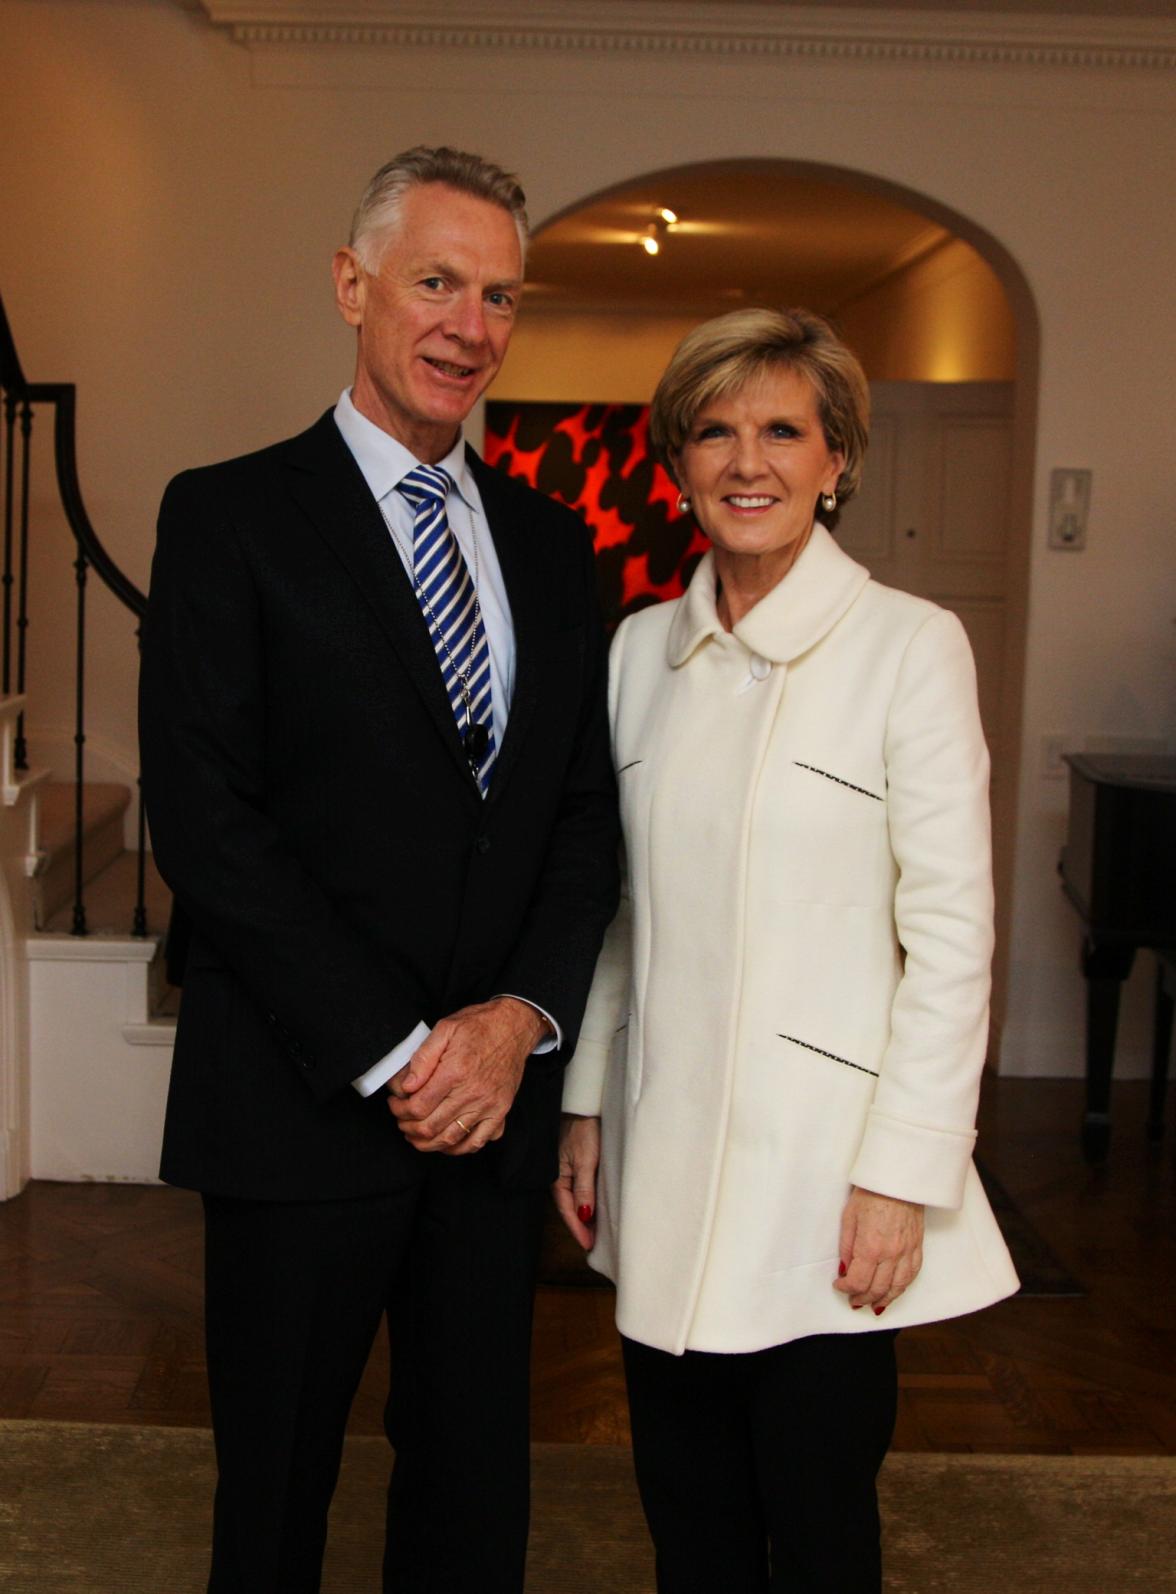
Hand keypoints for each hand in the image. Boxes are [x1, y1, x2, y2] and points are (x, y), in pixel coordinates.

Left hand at [386, 997, 548, 1154]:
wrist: (514, 1027)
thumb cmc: (480, 1026)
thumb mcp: (445, 1028)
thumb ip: (423, 1057)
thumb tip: (407, 1085)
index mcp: (455, 1072)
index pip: (418, 1106)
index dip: (399, 1110)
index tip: (395, 1104)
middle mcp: (472, 1093)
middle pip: (430, 1127)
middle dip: (408, 1128)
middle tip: (401, 1120)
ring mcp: (489, 1106)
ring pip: (450, 1140)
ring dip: (427, 1143)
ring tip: (416, 1135)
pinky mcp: (500, 1112)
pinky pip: (477, 1142)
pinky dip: (458, 1149)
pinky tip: (445, 1143)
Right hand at [553, 1114, 600, 1249]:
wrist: (583, 1106)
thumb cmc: (583, 1130)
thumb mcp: (585, 1161)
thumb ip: (584, 1189)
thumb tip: (584, 1216)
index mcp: (558, 1179)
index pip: (567, 1211)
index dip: (578, 1229)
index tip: (589, 1245)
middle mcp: (561, 1177)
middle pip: (570, 1208)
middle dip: (581, 1226)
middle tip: (594, 1244)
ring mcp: (568, 1171)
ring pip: (576, 1200)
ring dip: (585, 1215)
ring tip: (596, 1231)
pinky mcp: (576, 1165)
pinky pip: (580, 1189)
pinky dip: (587, 1201)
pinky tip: (595, 1208)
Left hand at [834, 1186, 923, 1313]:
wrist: (899, 1179)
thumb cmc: (871, 1193)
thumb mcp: (849, 1217)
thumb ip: (847, 1247)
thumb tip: (845, 1269)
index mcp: (870, 1247)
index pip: (858, 1281)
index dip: (846, 1288)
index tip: (839, 1285)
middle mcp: (890, 1254)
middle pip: (877, 1289)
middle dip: (863, 1298)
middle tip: (854, 1300)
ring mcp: (907, 1252)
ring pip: (897, 1287)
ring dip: (884, 1299)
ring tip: (873, 1305)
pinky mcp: (918, 1247)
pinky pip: (912, 1275)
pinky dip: (902, 1287)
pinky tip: (894, 1291)